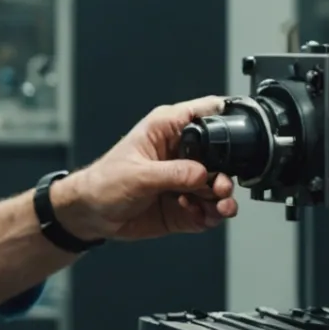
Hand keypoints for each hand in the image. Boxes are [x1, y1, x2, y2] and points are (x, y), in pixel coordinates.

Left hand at [53, 96, 239, 241]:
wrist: (90, 215)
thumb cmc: (103, 183)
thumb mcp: (137, 175)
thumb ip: (172, 174)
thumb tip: (202, 174)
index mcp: (167, 130)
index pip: (205, 114)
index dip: (225, 121)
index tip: (238, 140)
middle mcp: (180, 153)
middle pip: (220, 157)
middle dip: (225, 174)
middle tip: (220, 189)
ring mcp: (184, 180)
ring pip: (218, 186)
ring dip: (222, 199)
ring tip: (217, 207)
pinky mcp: (184, 204)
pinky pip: (208, 210)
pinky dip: (210, 215)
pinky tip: (200, 216)